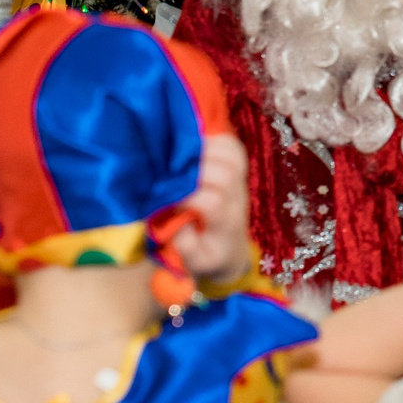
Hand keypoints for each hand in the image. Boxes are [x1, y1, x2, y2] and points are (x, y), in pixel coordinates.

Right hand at [177, 136, 250, 280]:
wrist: (231, 252)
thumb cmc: (208, 256)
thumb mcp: (193, 261)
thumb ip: (184, 243)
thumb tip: (176, 217)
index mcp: (225, 224)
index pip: (212, 202)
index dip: (187, 195)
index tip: (162, 195)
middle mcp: (237, 199)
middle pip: (224, 174)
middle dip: (195, 167)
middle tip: (168, 167)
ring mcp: (240, 183)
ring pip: (232, 157)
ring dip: (206, 149)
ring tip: (180, 151)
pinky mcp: (239, 172)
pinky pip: (234, 149)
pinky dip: (217, 140)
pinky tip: (197, 142)